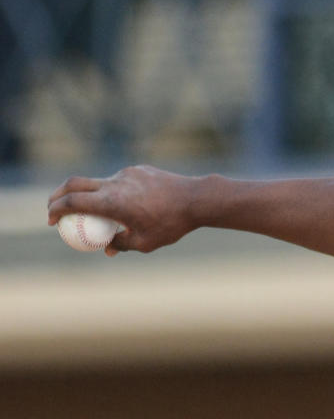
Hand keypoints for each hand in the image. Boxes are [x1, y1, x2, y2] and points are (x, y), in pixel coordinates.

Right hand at [47, 165, 201, 256]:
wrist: (197, 198)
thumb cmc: (172, 224)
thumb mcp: (145, 243)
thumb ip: (120, 244)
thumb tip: (106, 248)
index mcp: (112, 202)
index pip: (71, 202)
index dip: (55, 210)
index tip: (51, 220)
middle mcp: (115, 183)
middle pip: (74, 184)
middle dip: (58, 195)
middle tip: (54, 209)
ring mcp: (127, 173)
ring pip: (98, 182)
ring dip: (91, 195)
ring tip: (102, 215)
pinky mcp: (139, 169)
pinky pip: (119, 180)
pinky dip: (113, 191)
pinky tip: (130, 205)